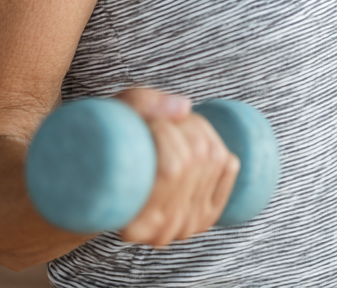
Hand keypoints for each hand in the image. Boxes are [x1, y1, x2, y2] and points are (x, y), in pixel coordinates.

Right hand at [116, 88, 238, 246]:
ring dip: (199, 130)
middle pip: (195, 160)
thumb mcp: (111, 118)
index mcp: (132, 224)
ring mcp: (186, 225)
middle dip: (182, 126)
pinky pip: (230, 167)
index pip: (172, 169)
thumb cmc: (106, 149)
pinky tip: (197, 141)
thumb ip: (140, 104)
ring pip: (215, 159)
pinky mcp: (206, 214)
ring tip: (174, 129)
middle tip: (160, 122)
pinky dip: (218, 143)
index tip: (148, 123)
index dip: (164, 131)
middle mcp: (161, 233)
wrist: (107, 182)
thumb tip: (184, 107)